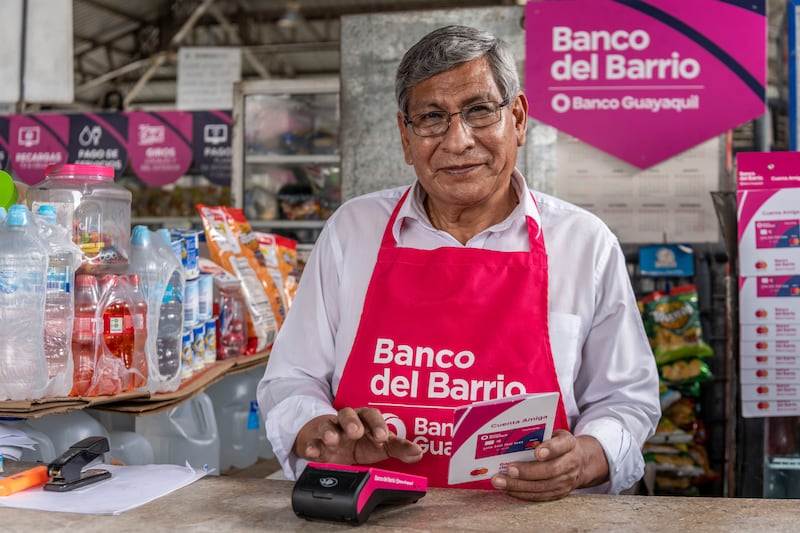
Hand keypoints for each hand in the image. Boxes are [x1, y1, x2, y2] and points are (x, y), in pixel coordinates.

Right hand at [293, 407, 423, 465]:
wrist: (331, 445)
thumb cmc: (359, 443)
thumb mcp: (379, 445)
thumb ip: (399, 448)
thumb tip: (419, 452)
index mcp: (364, 419)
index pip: (371, 415)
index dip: (377, 425)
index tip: (382, 437)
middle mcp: (346, 422)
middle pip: (348, 414)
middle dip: (352, 422)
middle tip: (356, 432)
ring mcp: (329, 431)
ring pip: (328, 425)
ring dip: (330, 431)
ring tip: (333, 440)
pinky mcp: (315, 442)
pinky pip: (311, 442)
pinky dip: (311, 446)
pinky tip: (313, 452)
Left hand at [490, 430, 608, 500]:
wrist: (581, 462)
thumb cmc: (559, 444)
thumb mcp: (555, 434)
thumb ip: (540, 435)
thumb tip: (512, 435)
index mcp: (569, 444)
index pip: (561, 446)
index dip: (550, 449)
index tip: (537, 452)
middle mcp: (570, 464)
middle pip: (550, 470)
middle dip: (527, 471)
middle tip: (509, 469)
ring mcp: (566, 481)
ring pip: (542, 487)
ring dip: (518, 486)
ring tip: (500, 482)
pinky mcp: (559, 493)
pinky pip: (539, 496)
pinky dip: (521, 494)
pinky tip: (507, 489)